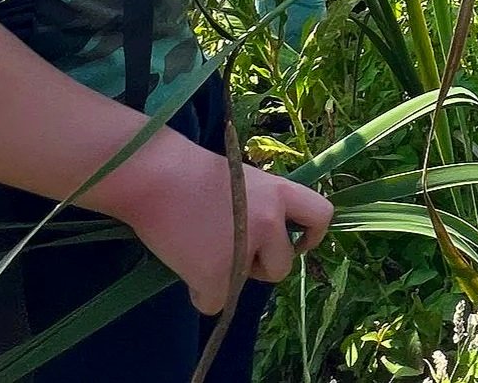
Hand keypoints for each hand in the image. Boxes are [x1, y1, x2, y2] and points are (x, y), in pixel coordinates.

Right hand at [121, 138, 332, 314]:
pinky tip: (185, 267)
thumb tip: (266, 238)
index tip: (295, 242)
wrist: (155, 177)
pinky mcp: (216, 274)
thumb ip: (261, 207)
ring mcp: (244, 248)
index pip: (322, 215)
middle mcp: (270, 220)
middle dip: (261, 265)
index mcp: (280, 191)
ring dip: (232, 278)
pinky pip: (216, 303)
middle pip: (285, 264)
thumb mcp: (243, 181)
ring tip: (204, 252)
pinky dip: (201, 293)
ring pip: (250, 284)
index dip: (312, 235)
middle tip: (232, 251)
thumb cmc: (192, 174)